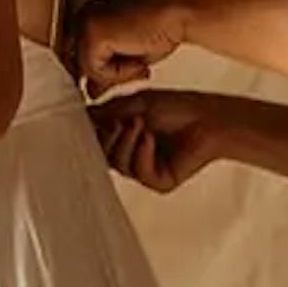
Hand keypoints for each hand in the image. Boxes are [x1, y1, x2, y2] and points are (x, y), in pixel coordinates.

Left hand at [70, 0, 189, 96]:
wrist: (180, 15)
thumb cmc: (162, 30)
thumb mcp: (128, 58)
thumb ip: (105, 72)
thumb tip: (90, 91)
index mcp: (89, 16)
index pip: (79, 58)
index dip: (102, 73)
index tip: (130, 71)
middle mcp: (83, 15)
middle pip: (79, 65)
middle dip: (109, 76)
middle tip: (139, 70)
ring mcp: (85, 22)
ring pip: (86, 71)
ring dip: (118, 77)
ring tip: (141, 64)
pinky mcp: (92, 33)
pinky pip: (95, 70)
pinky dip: (119, 74)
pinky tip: (138, 61)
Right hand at [94, 88, 224, 194]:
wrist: (207, 117)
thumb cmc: (177, 108)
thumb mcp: (135, 104)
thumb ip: (106, 113)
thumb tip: (79, 116)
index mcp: (126, 139)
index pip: (97, 142)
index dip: (92, 133)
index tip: (91, 120)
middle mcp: (134, 156)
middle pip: (103, 157)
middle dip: (108, 138)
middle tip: (121, 122)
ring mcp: (146, 171)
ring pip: (119, 165)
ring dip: (127, 143)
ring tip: (141, 125)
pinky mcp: (161, 182)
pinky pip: (140, 173)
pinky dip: (143, 153)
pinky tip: (151, 139)